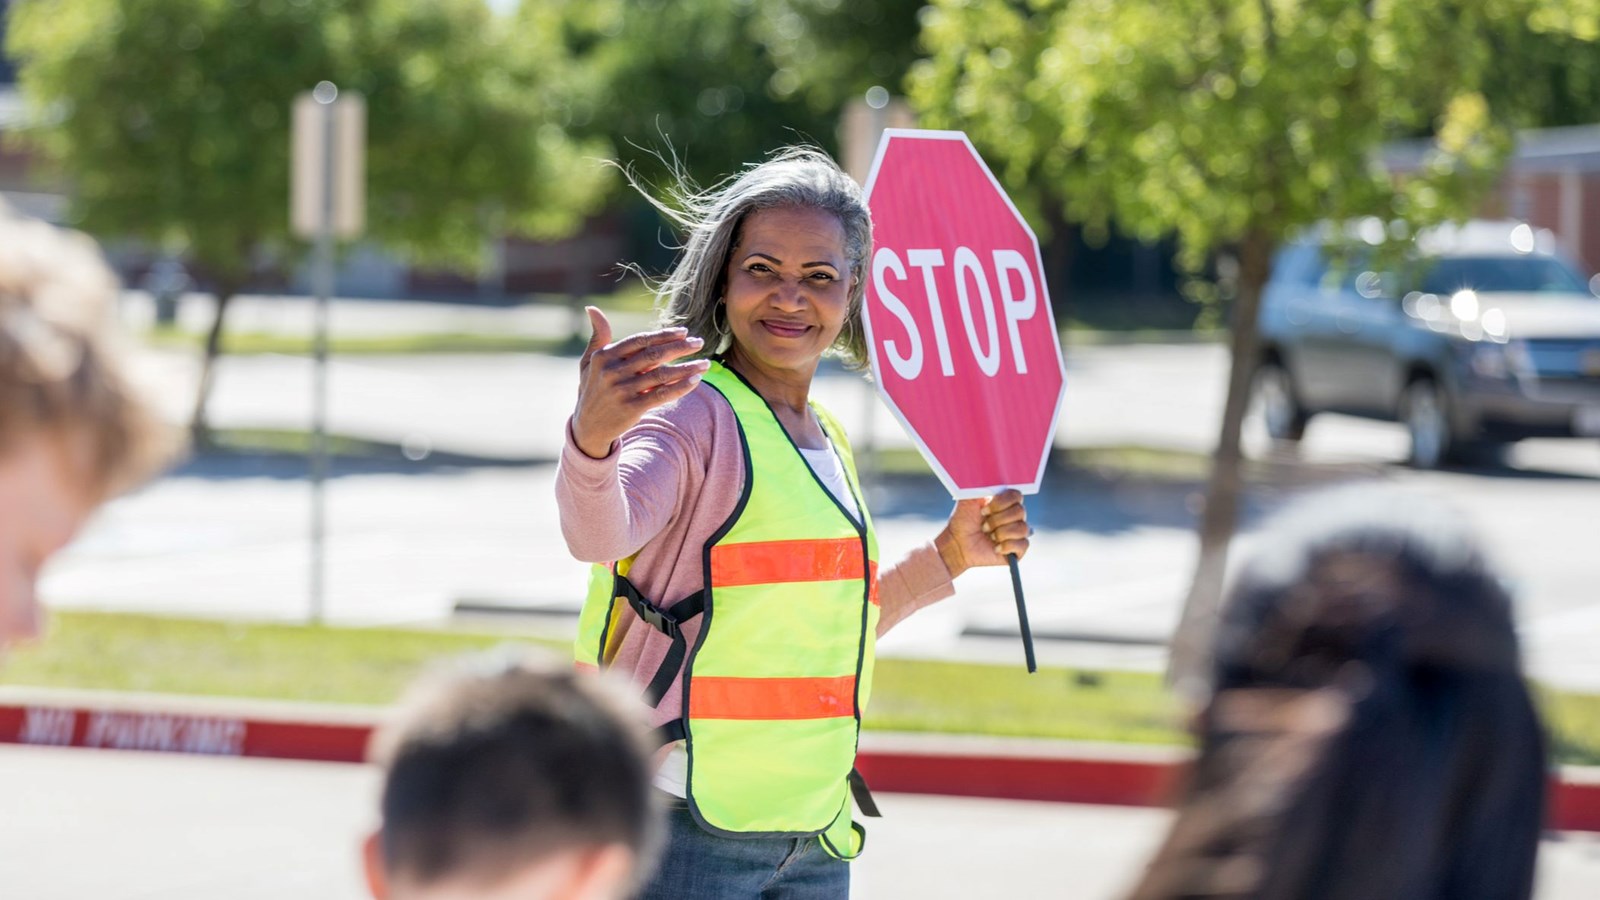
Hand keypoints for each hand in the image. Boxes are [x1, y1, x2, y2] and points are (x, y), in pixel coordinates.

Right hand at [570, 307, 709, 457]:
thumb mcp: (589, 362)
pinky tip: (696, 380)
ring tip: (706, 363)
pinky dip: (681, 387)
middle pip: (654, 355)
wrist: (588, 428)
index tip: (684, 332)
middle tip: (699, 343)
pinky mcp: (632, 408)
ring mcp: (622, 391)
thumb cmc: (592, 389)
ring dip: (687, 368)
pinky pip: (662, 395)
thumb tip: (593, 308)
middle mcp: (612, 372)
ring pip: (662, 375)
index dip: (663, 335)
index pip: (640, 340)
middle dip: (680, 347)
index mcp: (604, 356)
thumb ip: (598, 336)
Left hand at [935, 489, 1029, 578]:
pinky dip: (1007, 546)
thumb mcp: (967, 500)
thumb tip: (986, 474)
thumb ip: (978, 487)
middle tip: (984, 526)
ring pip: (1023, 528)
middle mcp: (1014, 516)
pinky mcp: (1017, 550)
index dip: (1001, 502)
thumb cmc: (962, 521)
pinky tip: (996, 548)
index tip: (983, 510)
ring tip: (990, 536)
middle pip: (1020, 511)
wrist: (957, 543)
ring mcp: (1017, 533)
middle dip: (998, 520)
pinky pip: (1023, 544)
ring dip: (1002, 533)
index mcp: (1005, 502)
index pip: (1016, 495)